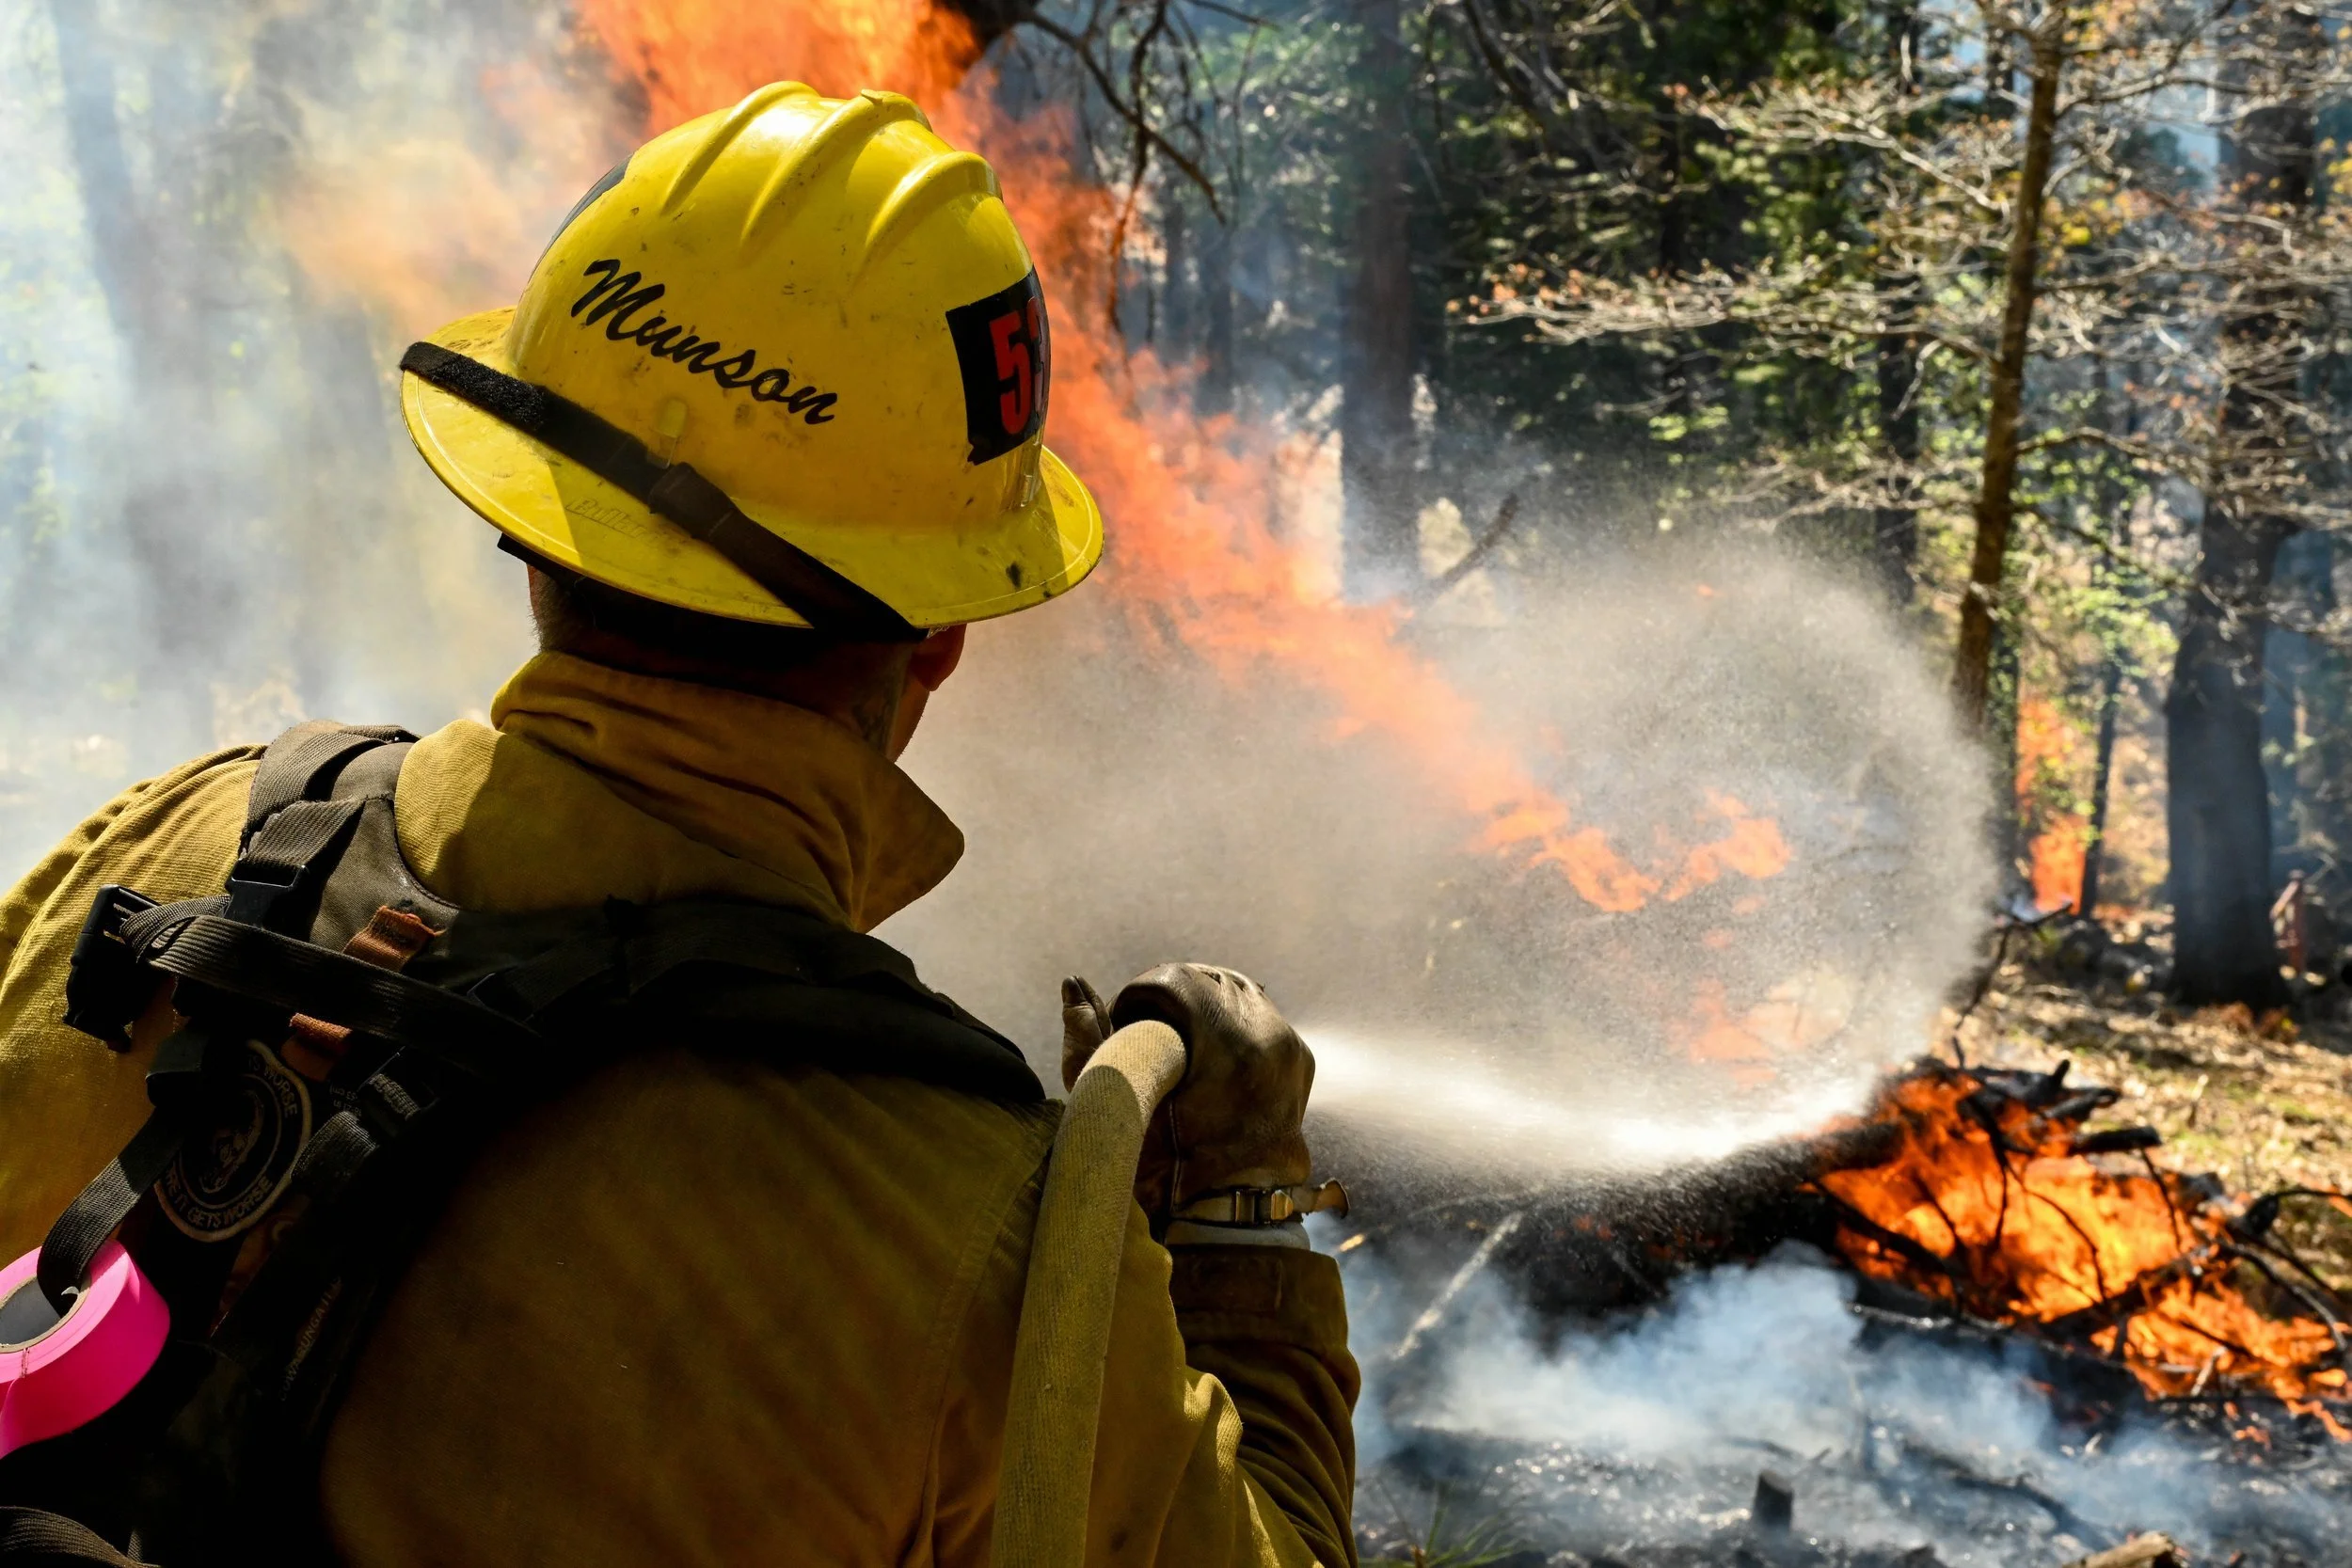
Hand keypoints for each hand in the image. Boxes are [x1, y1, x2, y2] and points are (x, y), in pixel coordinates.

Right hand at [1060, 964, 1315, 1227]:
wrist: (1230, 1207)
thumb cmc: (1163, 1166)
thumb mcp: (1115, 1105)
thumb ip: (1087, 1041)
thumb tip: (1073, 985)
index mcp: (1224, 1042)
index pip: (1175, 980)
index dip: (1143, 994)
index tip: (1130, 1018)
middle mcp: (1265, 1035)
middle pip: (1210, 979)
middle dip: (1176, 995)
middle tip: (1153, 1024)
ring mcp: (1288, 1045)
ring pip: (1239, 991)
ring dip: (1207, 1003)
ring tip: (1182, 1034)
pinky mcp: (1300, 1057)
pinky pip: (1263, 1016)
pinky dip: (1236, 1022)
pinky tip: (1214, 1046)